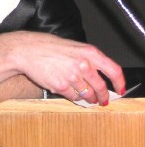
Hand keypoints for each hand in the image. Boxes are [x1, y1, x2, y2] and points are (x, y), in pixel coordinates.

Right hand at [5, 31, 125, 105]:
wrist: (27, 50)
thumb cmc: (48, 46)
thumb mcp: (73, 46)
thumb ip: (88, 59)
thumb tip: (99, 75)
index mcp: (89, 52)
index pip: (114, 70)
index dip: (119, 83)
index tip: (119, 89)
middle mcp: (83, 64)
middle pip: (101, 87)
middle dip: (103, 97)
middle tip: (102, 100)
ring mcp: (72, 76)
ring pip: (87, 94)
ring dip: (89, 98)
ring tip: (87, 97)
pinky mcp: (61, 86)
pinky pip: (73, 97)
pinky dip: (74, 97)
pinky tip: (70, 92)